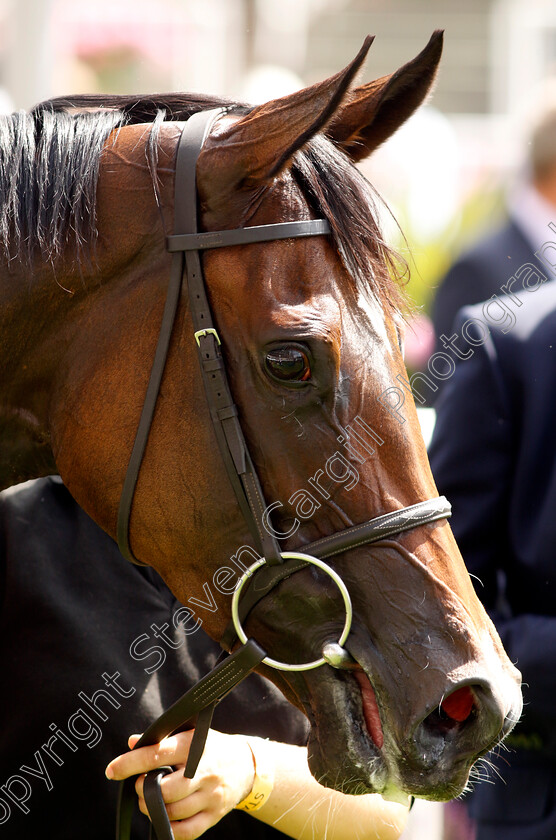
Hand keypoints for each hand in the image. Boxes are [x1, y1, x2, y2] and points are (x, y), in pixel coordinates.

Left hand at [106, 729, 255, 838]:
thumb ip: (161, 739)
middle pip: (164, 790)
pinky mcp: (215, 814)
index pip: (157, 754)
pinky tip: (165, 818)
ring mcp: (210, 795)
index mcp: (194, 745)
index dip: (130, 763)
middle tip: (140, 786)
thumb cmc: (211, 748)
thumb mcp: (190, 734)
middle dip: (143, 791)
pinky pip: (186, 831)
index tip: (112, 770)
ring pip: (172, 812)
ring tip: (151, 800)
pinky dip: (170, 828)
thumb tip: (132, 742)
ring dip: (153, 810)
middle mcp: (203, 770)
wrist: (247, 765)